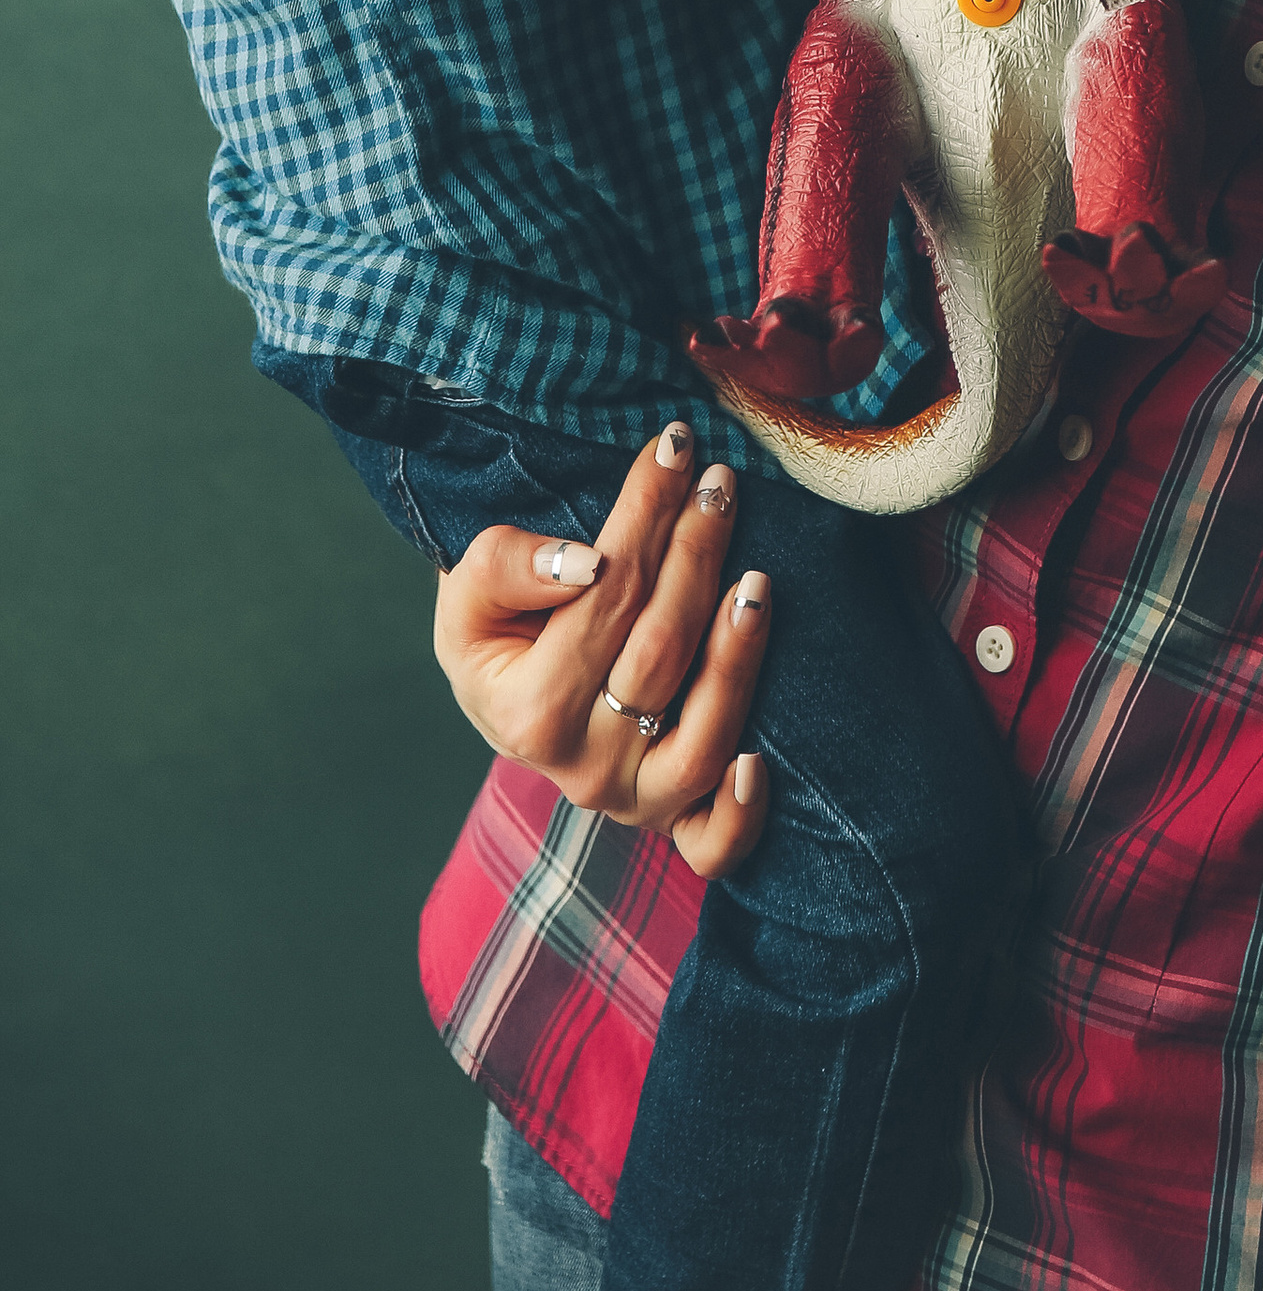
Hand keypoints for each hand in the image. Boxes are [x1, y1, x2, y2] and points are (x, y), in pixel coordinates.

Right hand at [431, 422, 771, 879]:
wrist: (510, 694)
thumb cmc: (497, 632)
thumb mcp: (471, 592)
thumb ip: (509, 568)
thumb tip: (586, 562)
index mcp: (525, 712)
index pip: (605, 596)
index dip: (644, 515)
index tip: (675, 448)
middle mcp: (581, 768)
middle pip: (660, 649)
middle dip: (696, 554)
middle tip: (721, 482)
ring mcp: (630, 802)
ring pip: (700, 734)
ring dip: (736, 653)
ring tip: (757, 580)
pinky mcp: (671, 821)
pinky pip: (711, 842)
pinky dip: (740, 811)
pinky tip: (762, 761)